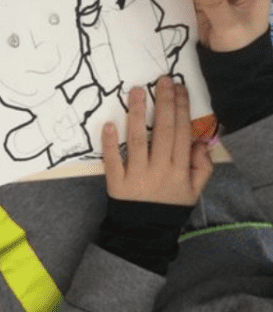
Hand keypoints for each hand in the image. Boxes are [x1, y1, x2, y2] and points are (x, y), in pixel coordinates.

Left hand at [102, 77, 211, 205]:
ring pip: (137, 140)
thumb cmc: (169, 205)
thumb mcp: (194, 190)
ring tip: (135, 91)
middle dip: (164, 103)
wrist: (144, 231)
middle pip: (162, 131)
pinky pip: (112, 160)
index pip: (182, 132)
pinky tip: (109, 124)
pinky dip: (110, 143)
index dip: (181, 108)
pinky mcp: (116, 182)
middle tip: (162, 81)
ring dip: (136, 114)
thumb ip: (202, 166)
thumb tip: (201, 140)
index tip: (179, 88)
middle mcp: (159, 169)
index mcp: (180, 169)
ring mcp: (136, 175)